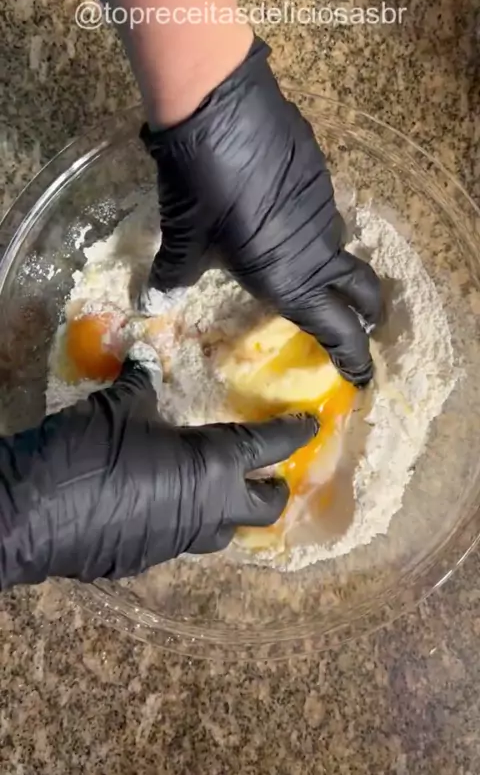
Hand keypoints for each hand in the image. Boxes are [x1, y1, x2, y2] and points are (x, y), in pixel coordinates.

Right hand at [0, 357, 317, 587]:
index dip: (293, 433)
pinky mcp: (150, 560)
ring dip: (230, 511)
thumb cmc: (90, 449)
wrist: (35, 509)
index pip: (268, 447)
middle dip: (274, 489)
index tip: (311, 426)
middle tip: (270, 472)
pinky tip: (163, 505)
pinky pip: (183, 541)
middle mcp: (208, 509)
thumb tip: (144, 358)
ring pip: (225, 531)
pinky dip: (186, 522)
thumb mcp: (120, 405)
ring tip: (218, 489)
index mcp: (211, 464)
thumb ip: (143, 383)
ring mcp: (180, 541)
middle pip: (265, 508)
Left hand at [140, 36, 382, 385]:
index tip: (360, 377)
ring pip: (337, 243)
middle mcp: (318, 248)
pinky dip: (308, 219)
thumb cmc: (201, 192)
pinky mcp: (318, 171)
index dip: (352, 358)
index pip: (338, 329)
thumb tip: (152, 304)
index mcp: (292, 279)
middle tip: (359, 322)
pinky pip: (320, 207)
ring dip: (327, 259)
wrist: (219, 111)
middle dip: (366, 312)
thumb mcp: (184, 241)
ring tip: (299, 258)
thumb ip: (173, 278)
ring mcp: (323, 206)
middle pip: (363, 289)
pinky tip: (279, 206)